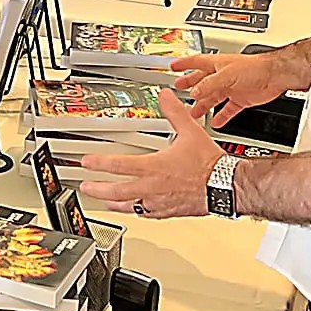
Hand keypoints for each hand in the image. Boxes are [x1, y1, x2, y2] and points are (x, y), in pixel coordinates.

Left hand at [79, 88, 220, 216]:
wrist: (225, 186)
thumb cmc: (209, 164)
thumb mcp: (190, 132)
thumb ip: (175, 112)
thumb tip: (166, 97)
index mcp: (154, 167)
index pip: (119, 165)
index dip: (99, 163)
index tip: (86, 162)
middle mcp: (152, 187)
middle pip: (117, 191)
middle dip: (98, 188)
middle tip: (85, 187)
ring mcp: (158, 202)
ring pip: (129, 206)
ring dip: (114, 203)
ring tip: (104, 201)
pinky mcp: (167, 212)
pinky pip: (146, 214)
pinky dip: (135, 212)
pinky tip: (133, 210)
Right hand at [169, 51, 288, 127]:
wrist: (275, 76)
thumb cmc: (255, 68)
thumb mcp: (227, 75)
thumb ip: (209, 84)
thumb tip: (194, 92)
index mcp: (217, 65)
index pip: (195, 62)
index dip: (183, 64)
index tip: (173, 67)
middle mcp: (223, 76)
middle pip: (201, 81)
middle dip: (190, 85)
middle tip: (179, 89)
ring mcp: (231, 88)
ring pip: (213, 98)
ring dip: (203, 106)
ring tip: (194, 114)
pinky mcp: (241, 99)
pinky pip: (227, 109)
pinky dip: (221, 116)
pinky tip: (216, 122)